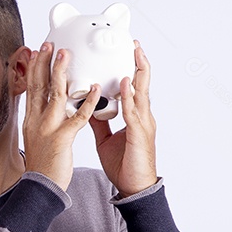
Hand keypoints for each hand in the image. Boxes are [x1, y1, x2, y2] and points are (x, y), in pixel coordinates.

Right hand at [22, 42, 101, 190]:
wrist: (41, 188)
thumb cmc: (43, 165)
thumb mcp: (37, 137)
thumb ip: (41, 120)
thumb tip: (43, 107)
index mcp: (31, 120)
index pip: (31, 88)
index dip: (33, 68)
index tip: (36, 52)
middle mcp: (36, 120)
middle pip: (39, 85)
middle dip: (43, 62)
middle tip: (50, 44)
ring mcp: (48, 128)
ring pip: (54, 94)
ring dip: (61, 72)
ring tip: (66, 55)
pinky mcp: (62, 138)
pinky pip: (77, 117)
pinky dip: (87, 102)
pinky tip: (95, 90)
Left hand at [89, 40, 157, 196]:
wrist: (134, 188)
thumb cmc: (124, 164)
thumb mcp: (106, 138)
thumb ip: (99, 121)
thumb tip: (88, 107)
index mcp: (135, 116)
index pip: (133, 87)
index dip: (131, 69)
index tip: (128, 51)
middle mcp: (142, 117)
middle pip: (142, 84)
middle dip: (139, 63)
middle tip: (134, 43)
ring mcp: (143, 125)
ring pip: (142, 94)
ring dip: (137, 73)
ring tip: (134, 54)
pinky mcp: (140, 135)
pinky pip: (134, 112)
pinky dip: (130, 97)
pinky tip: (125, 85)